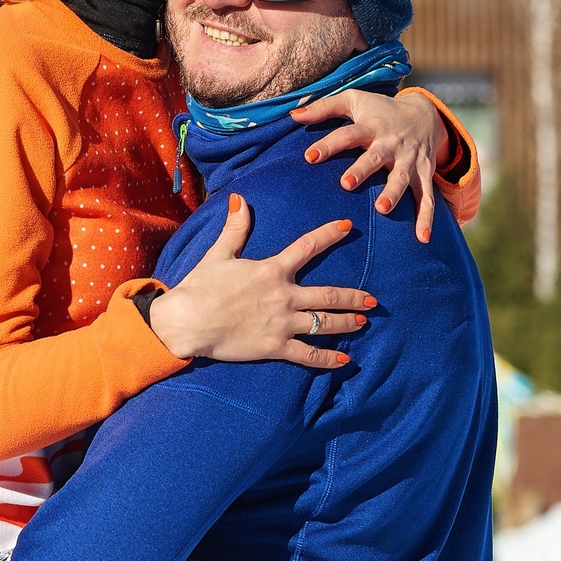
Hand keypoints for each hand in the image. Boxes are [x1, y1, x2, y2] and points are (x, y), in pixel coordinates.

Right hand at [147, 195, 372, 367]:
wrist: (187, 322)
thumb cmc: (200, 287)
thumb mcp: (218, 254)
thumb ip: (235, 228)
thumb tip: (240, 200)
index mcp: (272, 269)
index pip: (308, 246)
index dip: (329, 234)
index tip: (347, 226)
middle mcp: (284, 295)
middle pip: (328, 294)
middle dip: (353, 297)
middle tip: (373, 300)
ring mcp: (283, 323)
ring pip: (324, 323)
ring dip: (347, 322)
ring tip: (362, 322)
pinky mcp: (275, 347)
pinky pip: (308, 354)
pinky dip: (328, 358)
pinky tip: (344, 359)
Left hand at [291, 87, 452, 239]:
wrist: (426, 114)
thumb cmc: (381, 109)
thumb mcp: (354, 100)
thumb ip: (324, 107)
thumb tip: (292, 115)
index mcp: (371, 126)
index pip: (347, 134)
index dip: (329, 144)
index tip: (310, 156)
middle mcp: (391, 143)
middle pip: (376, 157)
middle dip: (362, 170)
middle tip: (346, 184)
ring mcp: (409, 160)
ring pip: (402, 178)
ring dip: (393, 193)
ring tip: (381, 209)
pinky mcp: (424, 173)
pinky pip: (427, 197)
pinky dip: (426, 217)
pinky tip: (422, 238)